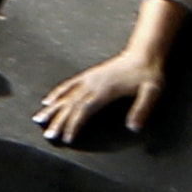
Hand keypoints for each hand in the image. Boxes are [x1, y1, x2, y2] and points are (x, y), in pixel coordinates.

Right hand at [36, 48, 165, 141]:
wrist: (145, 53)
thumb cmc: (149, 73)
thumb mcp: (152, 91)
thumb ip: (143, 109)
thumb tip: (134, 127)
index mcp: (106, 90)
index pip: (85, 110)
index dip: (74, 125)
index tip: (67, 138)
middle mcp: (93, 84)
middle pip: (71, 104)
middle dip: (58, 121)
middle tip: (48, 136)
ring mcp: (89, 78)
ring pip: (66, 95)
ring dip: (52, 108)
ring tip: (38, 119)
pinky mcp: (90, 75)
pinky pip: (68, 84)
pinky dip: (56, 92)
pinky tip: (48, 100)